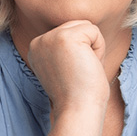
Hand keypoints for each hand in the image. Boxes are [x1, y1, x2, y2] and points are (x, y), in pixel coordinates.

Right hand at [27, 20, 109, 135]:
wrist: (78, 110)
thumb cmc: (79, 93)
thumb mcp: (66, 65)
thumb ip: (68, 47)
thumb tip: (85, 28)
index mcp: (37, 47)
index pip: (70, 32)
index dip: (80, 52)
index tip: (72, 73)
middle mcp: (39, 40)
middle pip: (78, 25)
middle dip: (88, 48)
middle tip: (80, 72)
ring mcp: (50, 38)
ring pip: (87, 26)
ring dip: (94, 48)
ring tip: (83, 69)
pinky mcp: (65, 38)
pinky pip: (94, 30)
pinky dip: (99, 49)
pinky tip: (87, 66)